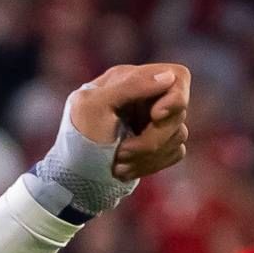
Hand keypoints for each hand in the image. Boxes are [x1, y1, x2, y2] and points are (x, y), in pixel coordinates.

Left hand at [66, 63, 193, 184]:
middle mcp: (145, 97)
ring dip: (147, 155)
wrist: (74, 177)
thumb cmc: (79, 139)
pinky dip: (151, 164)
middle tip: (123, 151)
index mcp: (130, 79)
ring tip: (118, 161)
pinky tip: (127, 168)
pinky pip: (176, 152)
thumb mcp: (95, 106)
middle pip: (179, 111)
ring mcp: (154, 122)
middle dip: (152, 138)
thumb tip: (168, 76)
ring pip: (178, 135)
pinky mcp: (160, 145)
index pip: (177, 76)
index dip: (175, 97)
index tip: (156, 115)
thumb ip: (130, 86)